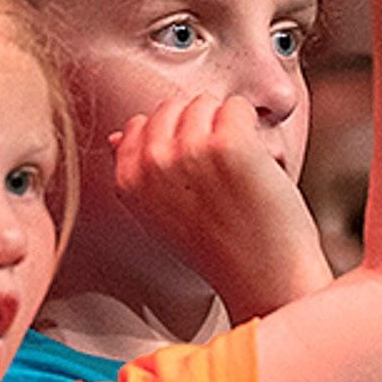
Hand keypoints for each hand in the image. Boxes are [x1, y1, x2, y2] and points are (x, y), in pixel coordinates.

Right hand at [113, 94, 331, 320]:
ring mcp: (189, 151)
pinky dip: (253, 128)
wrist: (264, 277)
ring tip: (238, 172)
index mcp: (129, 182)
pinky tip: (256, 163)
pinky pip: (237, 107)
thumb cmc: (220, 249)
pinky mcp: (228, 144)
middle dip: (200, 128)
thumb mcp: (160, 216)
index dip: (173, 141)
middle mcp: (152, 164)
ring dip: (228, 128)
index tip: (194, 172)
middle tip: (221, 173)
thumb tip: (117, 138)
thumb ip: (138, 175)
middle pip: (173, 107)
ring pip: (206, 103)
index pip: (138, 125)